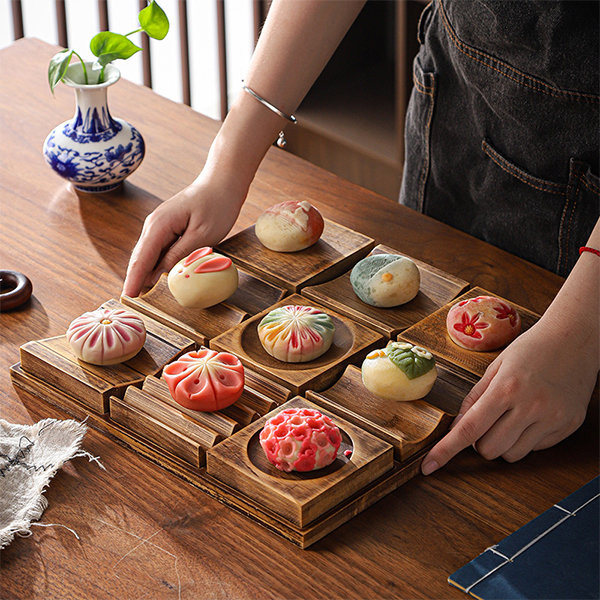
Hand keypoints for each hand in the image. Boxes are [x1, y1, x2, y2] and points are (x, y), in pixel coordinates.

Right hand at [122, 174, 245, 296]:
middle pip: (140, 257)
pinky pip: (158, 250)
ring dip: (144, 274)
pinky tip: (156, 278)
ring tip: (141, 296)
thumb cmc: (217, 206)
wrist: (222, 182)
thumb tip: (161, 273)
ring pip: (148, 254)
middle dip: (135, 279)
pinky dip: (155, 265)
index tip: (128, 297)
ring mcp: (160, 225)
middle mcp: (154, 225)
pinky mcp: (168, 228)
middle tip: (132, 303)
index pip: (142, 258)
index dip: (134, 279)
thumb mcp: (202, 235)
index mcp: (160, 226)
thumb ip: (181, 255)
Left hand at [421, 314, 596, 474]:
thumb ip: (474, 398)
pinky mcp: (569, 425)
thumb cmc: (531, 348)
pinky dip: (527, 439)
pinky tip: (533, 415)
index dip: (445, 450)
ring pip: (512, 455)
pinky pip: (536, 449)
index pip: (468, 429)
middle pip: (489, 449)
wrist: (575, 337)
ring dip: (503, 443)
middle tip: (487, 420)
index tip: (429, 465)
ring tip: (511, 416)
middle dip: (480, 442)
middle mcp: (530, 406)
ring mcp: (552, 418)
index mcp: (506, 388)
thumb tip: (457, 426)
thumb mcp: (495, 367)